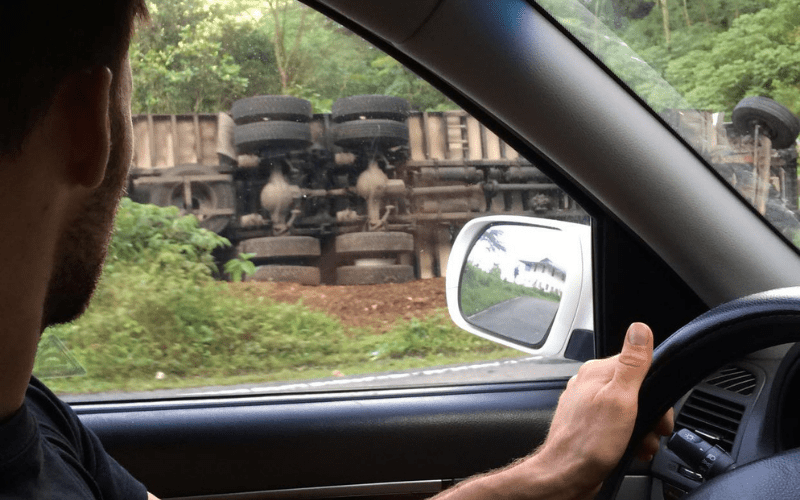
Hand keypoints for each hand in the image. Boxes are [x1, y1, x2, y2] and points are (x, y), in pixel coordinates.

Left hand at [431, 322, 672, 499]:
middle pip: (635, 389)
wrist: (565, 476)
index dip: (655, 390)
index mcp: (596, 372)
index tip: (660, 412)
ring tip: (641, 444)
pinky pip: (616, 424)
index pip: (638, 366)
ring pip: (628, 409)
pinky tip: (630, 448)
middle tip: (653, 432)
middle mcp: (589, 384)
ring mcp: (586, 404)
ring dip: (641, 428)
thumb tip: (640, 328)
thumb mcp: (620, 399)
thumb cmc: (589, 443)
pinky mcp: (587, 424)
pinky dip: (628, 436)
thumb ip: (632, 364)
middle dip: (650, 413)